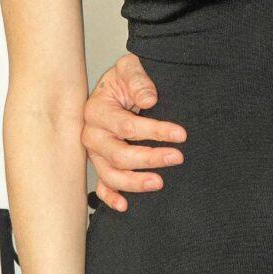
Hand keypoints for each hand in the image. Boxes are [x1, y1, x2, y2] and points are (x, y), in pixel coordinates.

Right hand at [83, 55, 184, 211]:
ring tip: (159, 183)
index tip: (181, 134)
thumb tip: (149, 100)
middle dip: (150, 158)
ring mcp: (95, 153)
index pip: (127, 126)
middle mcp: (92, 134)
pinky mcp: (101, 164)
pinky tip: (125, 206)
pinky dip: (111, 198)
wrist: (115, 88)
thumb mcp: (130, 68)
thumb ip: (139, 79)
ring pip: (110, 175)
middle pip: (118, 155)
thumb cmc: (123, 80)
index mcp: (96, 110)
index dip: (155, 131)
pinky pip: (102, 186)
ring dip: (134, 182)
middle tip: (177, 157)